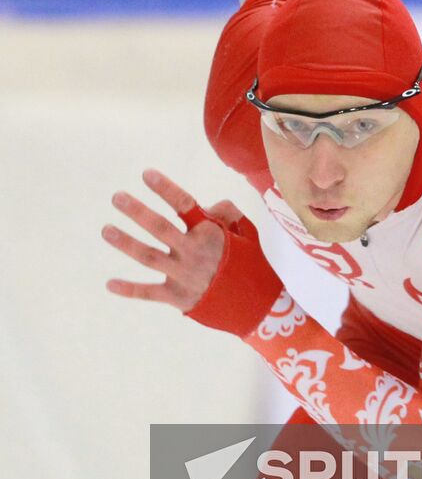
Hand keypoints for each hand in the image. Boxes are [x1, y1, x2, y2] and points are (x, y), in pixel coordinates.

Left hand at [101, 168, 241, 310]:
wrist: (257, 304)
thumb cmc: (250, 263)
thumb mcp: (246, 232)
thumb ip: (227, 212)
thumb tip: (206, 205)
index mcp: (209, 232)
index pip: (184, 203)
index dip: (165, 188)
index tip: (146, 174)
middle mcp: (193, 251)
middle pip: (159, 227)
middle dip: (136, 211)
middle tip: (116, 197)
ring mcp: (183, 275)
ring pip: (148, 256)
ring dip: (125, 242)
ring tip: (106, 230)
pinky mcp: (178, 297)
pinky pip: (149, 292)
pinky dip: (129, 289)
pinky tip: (109, 283)